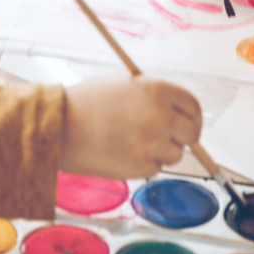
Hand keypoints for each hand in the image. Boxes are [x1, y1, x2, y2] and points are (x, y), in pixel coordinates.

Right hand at [60, 77, 202, 178]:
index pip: (192, 105)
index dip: (192, 117)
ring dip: (160, 152)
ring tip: (132, 143)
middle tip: (169, 139)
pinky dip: (144, 163)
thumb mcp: (125, 85)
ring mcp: (153, 143)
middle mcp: (160, 115)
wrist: (60, 127)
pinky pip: (155, 167)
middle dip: (183, 137)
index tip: (189, 124)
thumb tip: (177, 114)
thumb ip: (154, 96)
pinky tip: (122, 152)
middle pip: (191, 133)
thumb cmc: (87, 103)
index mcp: (157, 90)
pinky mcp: (142, 165)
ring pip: (175, 154)